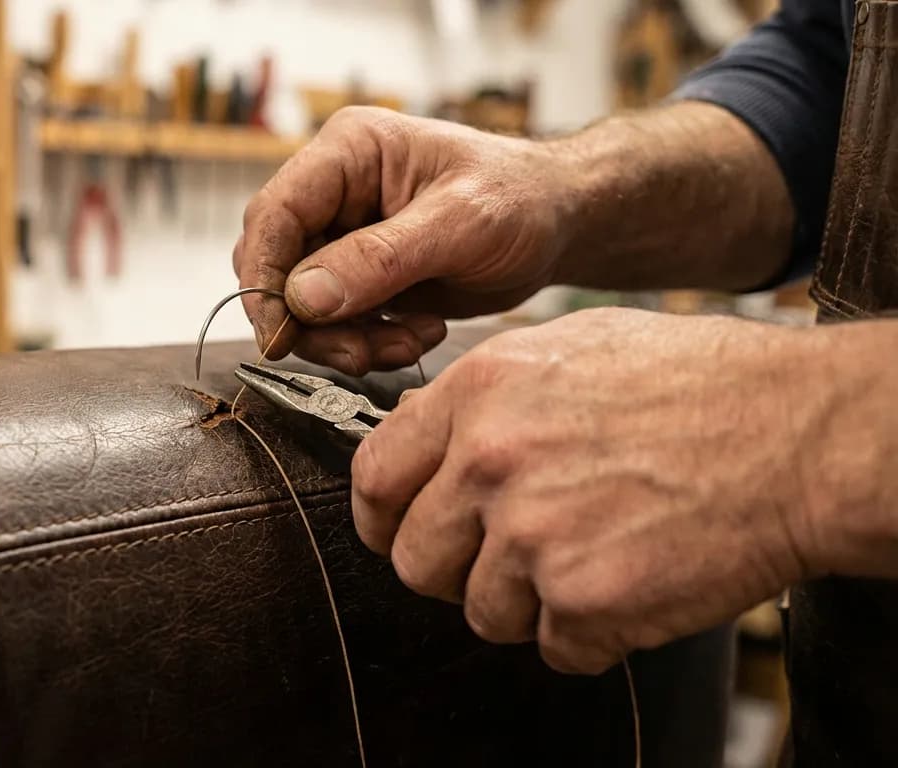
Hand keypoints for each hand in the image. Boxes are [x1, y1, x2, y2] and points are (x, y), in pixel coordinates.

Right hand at [234, 106, 574, 374]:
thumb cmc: (521, 200)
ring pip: (301, 305)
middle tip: (358, 353)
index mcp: (349, 153)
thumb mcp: (459, 224)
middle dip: (311, 321)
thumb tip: (302, 297)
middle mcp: (335, 192)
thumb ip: (379, 259)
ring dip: (346, 339)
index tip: (280, 333)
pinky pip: (335, 324)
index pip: (273, 214)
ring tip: (409, 341)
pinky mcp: (360, 277)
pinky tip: (418, 333)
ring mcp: (344, 236)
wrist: (559, 225)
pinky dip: (368, 343)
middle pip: (277, 266)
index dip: (265, 276)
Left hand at [351, 308, 832, 673]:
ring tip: (594, 554)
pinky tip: (632, 577)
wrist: (801, 435)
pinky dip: (592, 632)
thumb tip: (425, 439)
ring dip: (531, 602)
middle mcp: (491, 463)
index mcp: (479, 394)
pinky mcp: (585, 600)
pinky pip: (555, 647)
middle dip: (456, 569)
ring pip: (483, 612)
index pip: (374, 476)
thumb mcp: (571, 348)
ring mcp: (534, 535)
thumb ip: (483, 397)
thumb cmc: (701, 385)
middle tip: (510, 555)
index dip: (382, 516)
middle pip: (415, 560)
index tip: (397, 531)